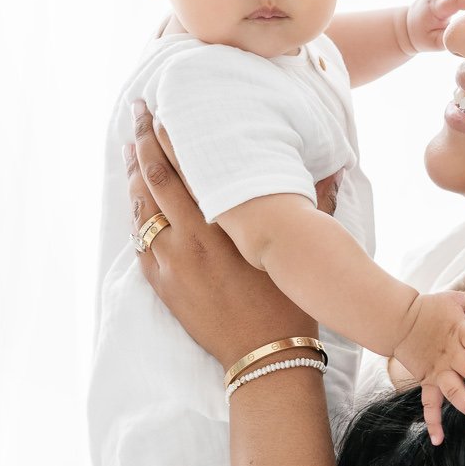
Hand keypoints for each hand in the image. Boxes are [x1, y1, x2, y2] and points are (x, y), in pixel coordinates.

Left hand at [126, 101, 339, 373]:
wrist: (264, 357)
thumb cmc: (288, 302)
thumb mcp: (297, 249)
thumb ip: (313, 204)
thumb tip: (333, 168)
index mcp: (221, 225)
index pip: (186, 166)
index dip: (171, 134)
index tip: (164, 108)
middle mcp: (188, 239)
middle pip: (154, 177)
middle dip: (143, 140)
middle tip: (138, 110)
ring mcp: (169, 262)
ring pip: (141, 206)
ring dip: (134, 173)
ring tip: (131, 145)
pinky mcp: (161, 283)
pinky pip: (139, 238)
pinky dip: (136, 211)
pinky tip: (136, 196)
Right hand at [385, 290, 464, 446]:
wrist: (396, 320)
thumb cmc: (428, 308)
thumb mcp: (454, 299)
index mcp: (459, 332)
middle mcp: (450, 354)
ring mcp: (438, 370)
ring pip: (455, 393)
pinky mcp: (427, 381)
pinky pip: (429, 405)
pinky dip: (433, 423)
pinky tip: (439, 440)